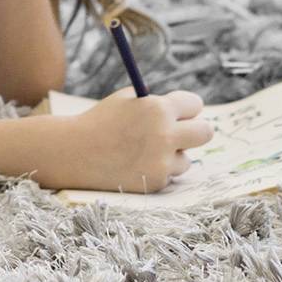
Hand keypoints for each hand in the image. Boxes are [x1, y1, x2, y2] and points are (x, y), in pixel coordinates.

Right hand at [67, 89, 211, 193]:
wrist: (75, 152)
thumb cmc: (101, 121)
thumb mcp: (127, 100)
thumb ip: (156, 103)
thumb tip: (184, 110)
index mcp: (158, 108)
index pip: (194, 104)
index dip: (186, 107)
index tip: (183, 112)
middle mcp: (165, 135)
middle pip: (205, 132)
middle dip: (196, 130)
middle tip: (183, 132)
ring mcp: (162, 161)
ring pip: (187, 158)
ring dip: (173, 155)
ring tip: (146, 151)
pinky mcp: (157, 182)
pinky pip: (169, 174)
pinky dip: (158, 170)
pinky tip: (135, 164)